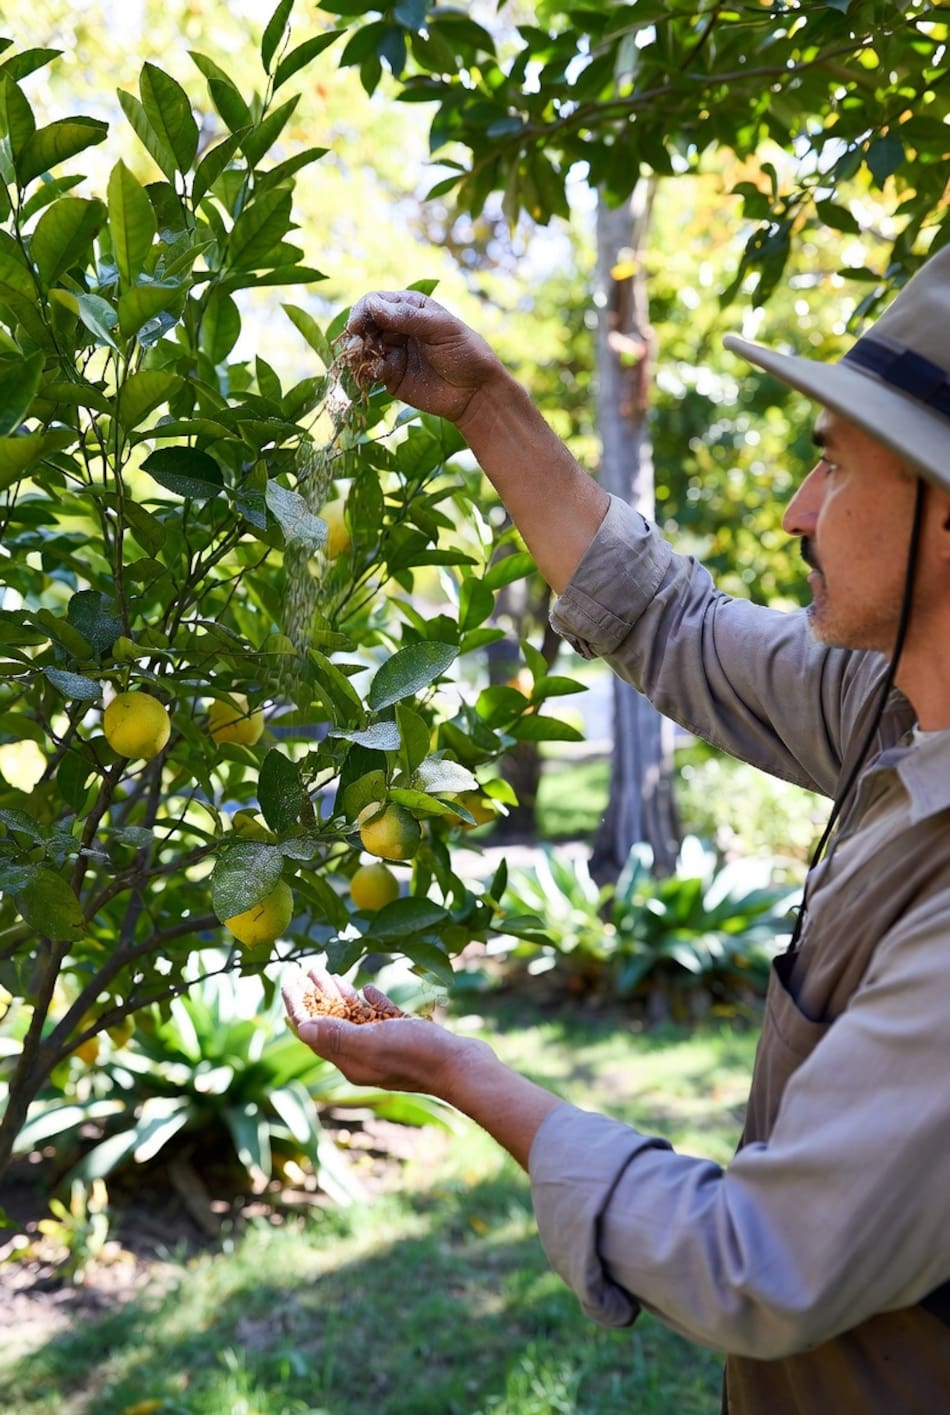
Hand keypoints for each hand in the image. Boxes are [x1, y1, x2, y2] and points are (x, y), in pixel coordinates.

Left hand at [282, 963, 483, 1096]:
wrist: (461, 1066)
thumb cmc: (418, 1054)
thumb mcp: (373, 1041)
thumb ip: (337, 1035)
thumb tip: (302, 1028)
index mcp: (350, 1060)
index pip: (314, 1032)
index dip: (298, 1007)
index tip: (287, 982)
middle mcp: (363, 1055)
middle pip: (330, 1023)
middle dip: (316, 996)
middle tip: (305, 970)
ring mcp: (384, 1047)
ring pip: (353, 1018)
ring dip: (339, 995)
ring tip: (327, 972)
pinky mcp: (404, 1037)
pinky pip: (380, 1018)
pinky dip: (370, 1002)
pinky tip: (366, 988)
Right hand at [343, 290, 506, 426]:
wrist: (476, 392)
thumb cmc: (465, 353)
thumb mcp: (441, 328)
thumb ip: (408, 317)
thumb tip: (372, 305)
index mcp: (410, 307)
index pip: (376, 302)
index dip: (363, 310)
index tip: (358, 325)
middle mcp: (397, 327)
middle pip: (365, 324)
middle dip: (358, 333)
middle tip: (357, 345)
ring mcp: (393, 351)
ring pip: (364, 347)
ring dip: (359, 352)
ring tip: (362, 359)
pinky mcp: (391, 376)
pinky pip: (372, 370)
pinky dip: (369, 370)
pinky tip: (378, 373)